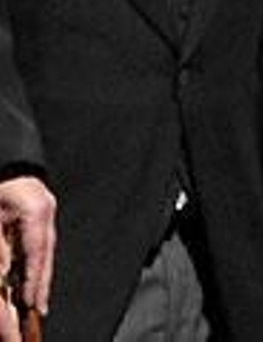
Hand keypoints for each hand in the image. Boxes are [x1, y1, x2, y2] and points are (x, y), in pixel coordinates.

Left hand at [0, 176, 53, 321]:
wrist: (7, 165)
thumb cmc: (0, 187)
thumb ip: (0, 246)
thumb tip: (4, 273)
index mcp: (36, 210)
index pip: (36, 251)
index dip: (33, 279)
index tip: (29, 302)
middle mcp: (45, 213)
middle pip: (45, 254)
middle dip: (41, 284)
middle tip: (39, 309)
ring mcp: (46, 214)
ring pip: (45, 251)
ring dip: (40, 277)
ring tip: (37, 303)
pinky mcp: (41, 216)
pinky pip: (41, 245)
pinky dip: (37, 265)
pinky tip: (33, 280)